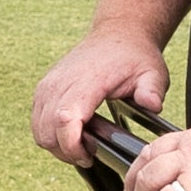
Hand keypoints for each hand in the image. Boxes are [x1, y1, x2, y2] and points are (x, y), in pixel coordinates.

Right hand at [30, 23, 168, 160]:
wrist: (117, 35)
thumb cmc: (133, 56)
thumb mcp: (152, 72)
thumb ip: (152, 90)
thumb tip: (152, 105)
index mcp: (86, 80)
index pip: (65, 119)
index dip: (72, 146)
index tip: (89, 156)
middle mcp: (60, 82)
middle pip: (47, 131)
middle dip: (66, 151)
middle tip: (91, 152)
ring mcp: (48, 85)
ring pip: (39, 130)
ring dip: (58, 145)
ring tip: (84, 142)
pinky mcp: (44, 89)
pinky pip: (37, 122)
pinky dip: (52, 134)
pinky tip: (74, 132)